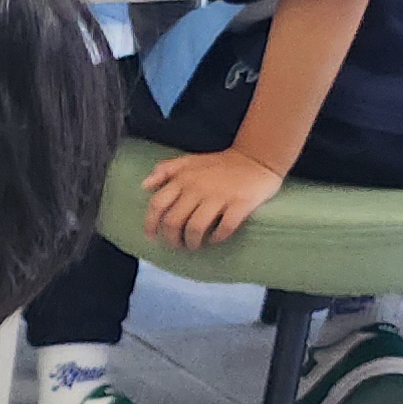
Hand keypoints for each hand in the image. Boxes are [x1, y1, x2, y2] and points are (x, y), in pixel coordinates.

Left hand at [143, 145, 286, 248]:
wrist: (257, 158)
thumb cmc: (219, 164)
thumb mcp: (189, 161)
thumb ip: (166, 170)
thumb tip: (145, 185)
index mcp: (183, 179)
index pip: (158, 204)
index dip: (150, 224)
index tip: (152, 237)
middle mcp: (198, 188)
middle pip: (174, 221)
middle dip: (172, 239)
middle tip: (177, 245)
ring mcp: (220, 196)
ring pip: (195, 228)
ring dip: (192, 242)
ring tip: (194, 245)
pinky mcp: (241, 204)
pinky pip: (224, 227)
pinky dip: (217, 237)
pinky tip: (215, 239)